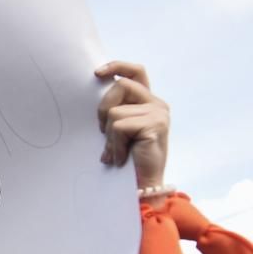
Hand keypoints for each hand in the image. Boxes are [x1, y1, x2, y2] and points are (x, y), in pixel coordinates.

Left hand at [94, 61, 168, 187]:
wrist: (141, 186)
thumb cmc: (126, 159)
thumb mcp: (117, 131)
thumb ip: (113, 111)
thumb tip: (94, 91)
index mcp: (147, 102)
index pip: (136, 72)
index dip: (118, 67)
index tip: (97, 74)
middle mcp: (156, 104)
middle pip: (120, 86)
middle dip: (103, 109)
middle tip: (103, 132)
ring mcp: (158, 114)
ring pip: (115, 112)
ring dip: (109, 136)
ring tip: (116, 152)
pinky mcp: (155, 126)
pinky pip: (119, 127)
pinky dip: (114, 145)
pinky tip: (121, 157)